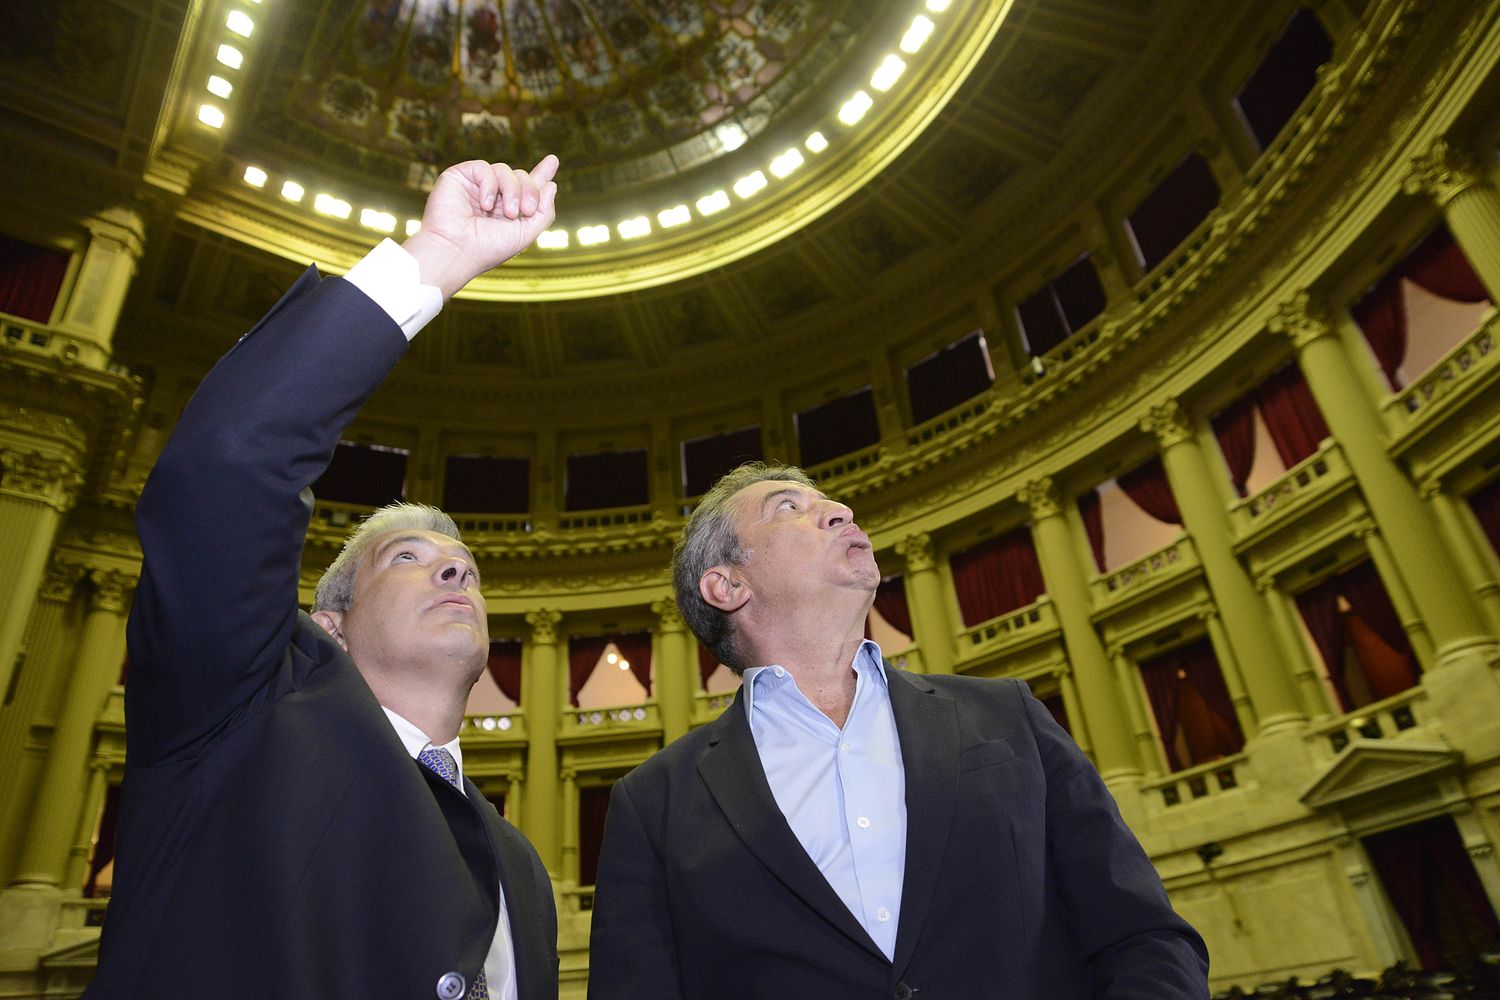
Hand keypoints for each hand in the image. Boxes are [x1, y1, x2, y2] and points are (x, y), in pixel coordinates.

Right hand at [401, 155, 558, 298]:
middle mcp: (492, 196)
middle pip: (521, 176)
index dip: (540, 174)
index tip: (552, 160)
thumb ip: (544, 212)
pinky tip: (485, 204)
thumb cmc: (488, 248)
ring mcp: (475, 186)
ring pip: (505, 170)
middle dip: (530, 190)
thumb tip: (552, 185)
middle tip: (527, 210)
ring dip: (512, 190)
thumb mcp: (526, 233)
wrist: (456, 250)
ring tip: (508, 212)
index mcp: (507, 210)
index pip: (526, 187)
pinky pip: (484, 168)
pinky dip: (490, 185)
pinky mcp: (459, 176)